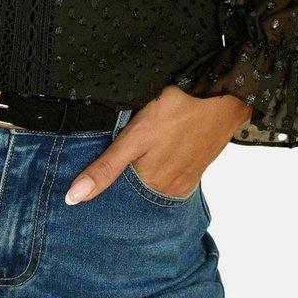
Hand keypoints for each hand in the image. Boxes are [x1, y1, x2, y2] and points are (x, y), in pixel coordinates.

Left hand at [64, 85, 252, 203]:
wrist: (223, 96)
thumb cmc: (178, 112)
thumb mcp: (135, 137)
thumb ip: (106, 168)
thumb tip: (73, 198)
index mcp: (154, 186)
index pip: (118, 201)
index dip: (100, 193)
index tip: (81, 188)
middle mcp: (170, 191)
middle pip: (136, 195)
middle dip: (118, 188)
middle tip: (99, 172)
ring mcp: (185, 180)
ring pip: (151, 187)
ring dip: (136, 180)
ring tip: (122, 164)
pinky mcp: (194, 169)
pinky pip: (167, 178)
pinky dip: (154, 173)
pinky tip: (147, 159)